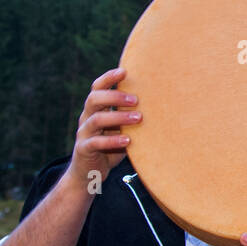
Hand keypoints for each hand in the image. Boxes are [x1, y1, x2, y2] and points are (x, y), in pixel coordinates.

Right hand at [65, 68, 139, 190]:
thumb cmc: (111, 147)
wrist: (89, 174)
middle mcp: (87, 118)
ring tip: (139, 118)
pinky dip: (112, 140)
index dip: (109, 78)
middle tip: (136, 99)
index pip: (97, 87)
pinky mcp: (84, 150)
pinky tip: (128, 141)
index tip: (125, 71)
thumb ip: (131, 116)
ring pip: (96, 119)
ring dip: (118, 117)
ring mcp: (84, 134)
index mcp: (95, 109)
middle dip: (115, 96)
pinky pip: (96, 143)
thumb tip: (162, 104)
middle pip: (94, 99)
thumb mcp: (121, 129)